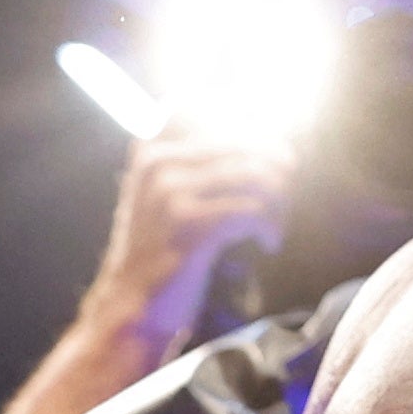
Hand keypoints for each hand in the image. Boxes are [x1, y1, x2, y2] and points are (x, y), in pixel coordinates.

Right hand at [87, 132, 289, 334]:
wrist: (130, 309)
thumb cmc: (161, 254)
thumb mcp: (166, 198)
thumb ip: (201, 165)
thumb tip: (271, 141)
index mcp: (151, 149)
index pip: (201, 104)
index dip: (246, 122)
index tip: (267, 153)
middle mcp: (158, 162)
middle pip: (245, 140)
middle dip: (277, 169)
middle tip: (282, 200)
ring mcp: (171, 192)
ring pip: (256, 173)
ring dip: (280, 201)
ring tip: (276, 224)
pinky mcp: (190, 225)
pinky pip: (253, 208)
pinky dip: (271, 225)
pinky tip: (268, 242)